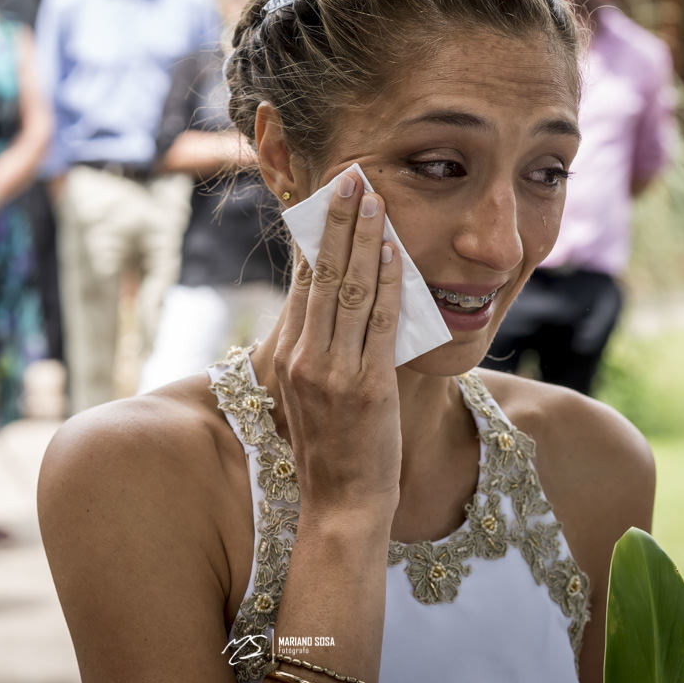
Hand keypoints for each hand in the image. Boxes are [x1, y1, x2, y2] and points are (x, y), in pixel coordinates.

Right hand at [272, 171, 402, 518]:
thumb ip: (315, 350)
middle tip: (349, 177)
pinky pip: (378, 322)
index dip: (314, 236)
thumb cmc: (331, 451)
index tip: (323, 198)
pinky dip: (387, 282)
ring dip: (363, 239)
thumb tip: (329, 305)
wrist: (342, 505)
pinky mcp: (366, 385)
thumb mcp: (309, 395)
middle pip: (321, 275)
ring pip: (349, 290)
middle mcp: (304, 358)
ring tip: (372, 198)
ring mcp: (333, 371)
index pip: (302, 282)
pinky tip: (394, 251)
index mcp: (289, 356)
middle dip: (336, 222)